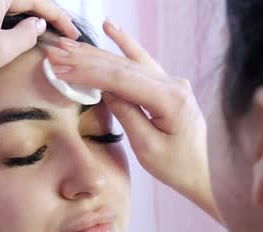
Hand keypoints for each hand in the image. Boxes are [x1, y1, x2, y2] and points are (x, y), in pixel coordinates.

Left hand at [0, 0, 79, 107]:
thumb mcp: (2, 50)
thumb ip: (27, 35)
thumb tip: (37, 24)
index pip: (36, 0)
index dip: (58, 17)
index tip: (73, 34)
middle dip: (45, 16)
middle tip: (63, 34)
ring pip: (5, 6)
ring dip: (26, 19)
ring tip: (43, 36)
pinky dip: (8, 23)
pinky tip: (13, 36)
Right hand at [46, 19, 218, 219]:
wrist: (207, 173)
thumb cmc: (178, 167)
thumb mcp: (148, 148)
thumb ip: (127, 114)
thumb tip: (105, 90)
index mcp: (170, 99)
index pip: (121, 79)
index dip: (89, 73)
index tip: (61, 68)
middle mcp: (173, 83)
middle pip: (122, 66)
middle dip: (86, 59)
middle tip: (56, 52)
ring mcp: (171, 82)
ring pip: (129, 62)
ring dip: (97, 53)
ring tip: (69, 44)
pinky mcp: (167, 86)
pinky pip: (142, 62)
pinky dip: (125, 44)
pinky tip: (110, 28)